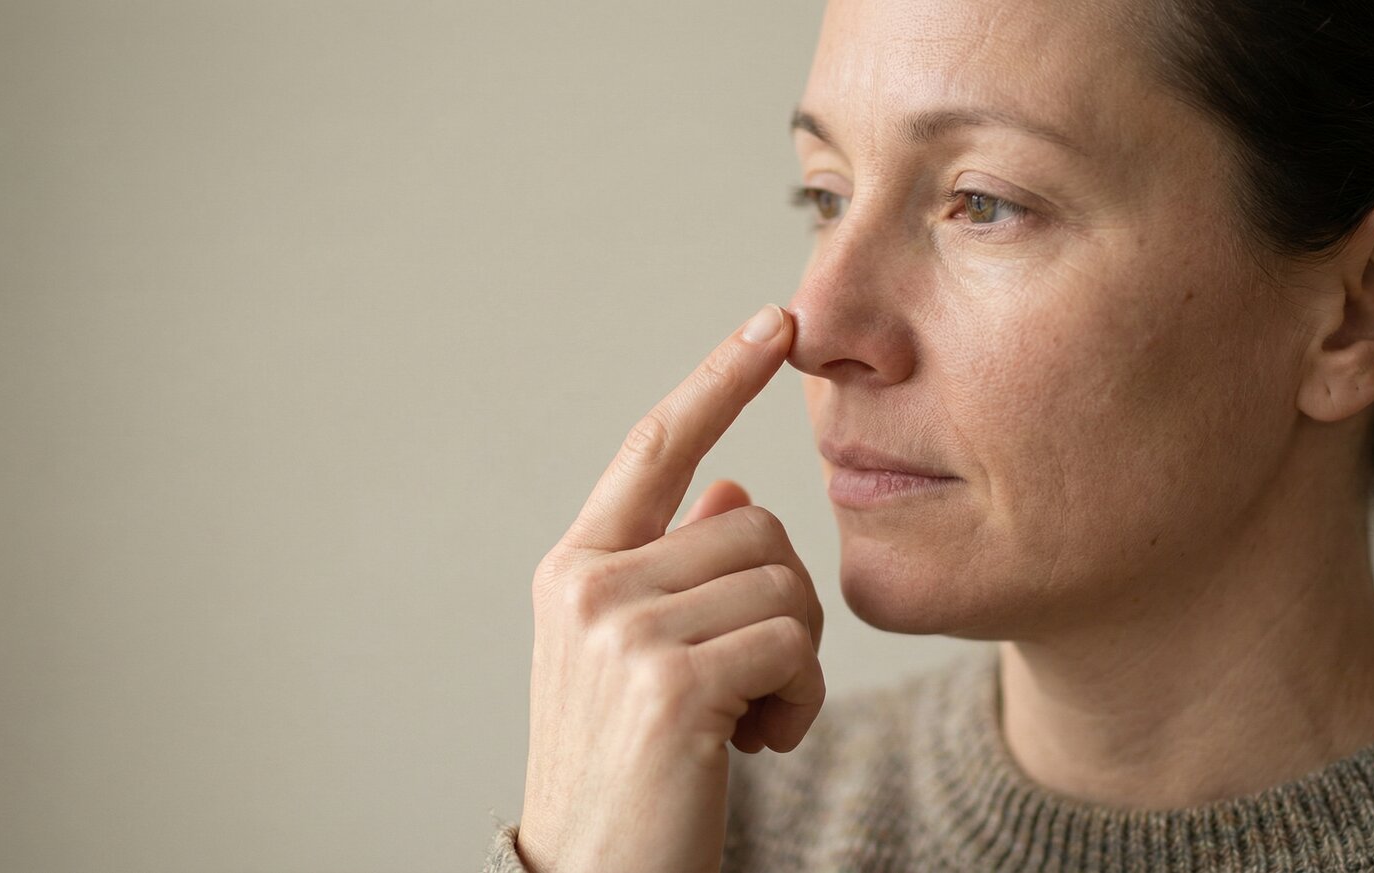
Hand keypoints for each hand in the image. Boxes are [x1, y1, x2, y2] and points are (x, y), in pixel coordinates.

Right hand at [515, 304, 825, 872]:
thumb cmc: (629, 769)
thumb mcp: (637, 657)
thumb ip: (675, 566)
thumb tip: (730, 488)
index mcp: (576, 568)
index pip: (658, 443)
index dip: (720, 377)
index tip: (778, 322)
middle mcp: (588, 585)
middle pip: (755, 524)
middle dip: (783, 603)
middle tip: (752, 680)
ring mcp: (623, 631)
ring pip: (784, 583)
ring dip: (794, 659)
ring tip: (747, 717)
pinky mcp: (671, 686)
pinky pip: (790, 644)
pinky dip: (797, 699)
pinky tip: (755, 744)